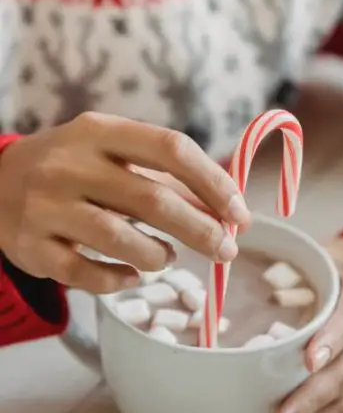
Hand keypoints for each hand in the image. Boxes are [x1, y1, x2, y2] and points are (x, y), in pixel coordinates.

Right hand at [0, 113, 249, 293]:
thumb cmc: (75, 171)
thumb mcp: (112, 155)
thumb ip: (165, 177)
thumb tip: (227, 212)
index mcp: (99, 132)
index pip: (171, 149)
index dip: (213, 184)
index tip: (240, 214)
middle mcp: (69, 165)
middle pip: (152, 199)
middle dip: (200, 230)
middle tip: (225, 250)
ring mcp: (46, 207)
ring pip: (121, 239)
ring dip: (159, 257)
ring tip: (168, 258)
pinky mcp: (32, 248)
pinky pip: (89, 274)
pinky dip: (121, 280)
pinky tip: (132, 276)